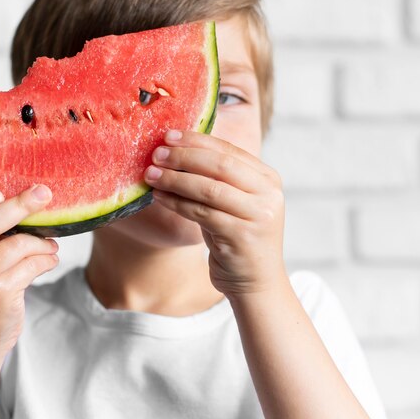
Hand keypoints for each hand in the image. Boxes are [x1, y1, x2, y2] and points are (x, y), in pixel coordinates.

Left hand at [144, 130, 287, 298]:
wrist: (256, 282)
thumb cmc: (236, 238)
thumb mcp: (233, 203)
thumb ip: (216, 179)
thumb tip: (175, 151)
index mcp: (268, 178)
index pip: (229, 150)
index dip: (197, 141)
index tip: (168, 136)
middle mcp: (268, 193)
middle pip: (220, 165)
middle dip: (184, 157)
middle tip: (156, 154)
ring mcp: (258, 215)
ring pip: (208, 188)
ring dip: (175, 179)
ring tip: (151, 175)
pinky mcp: (241, 235)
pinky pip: (201, 212)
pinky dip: (176, 202)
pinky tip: (159, 197)